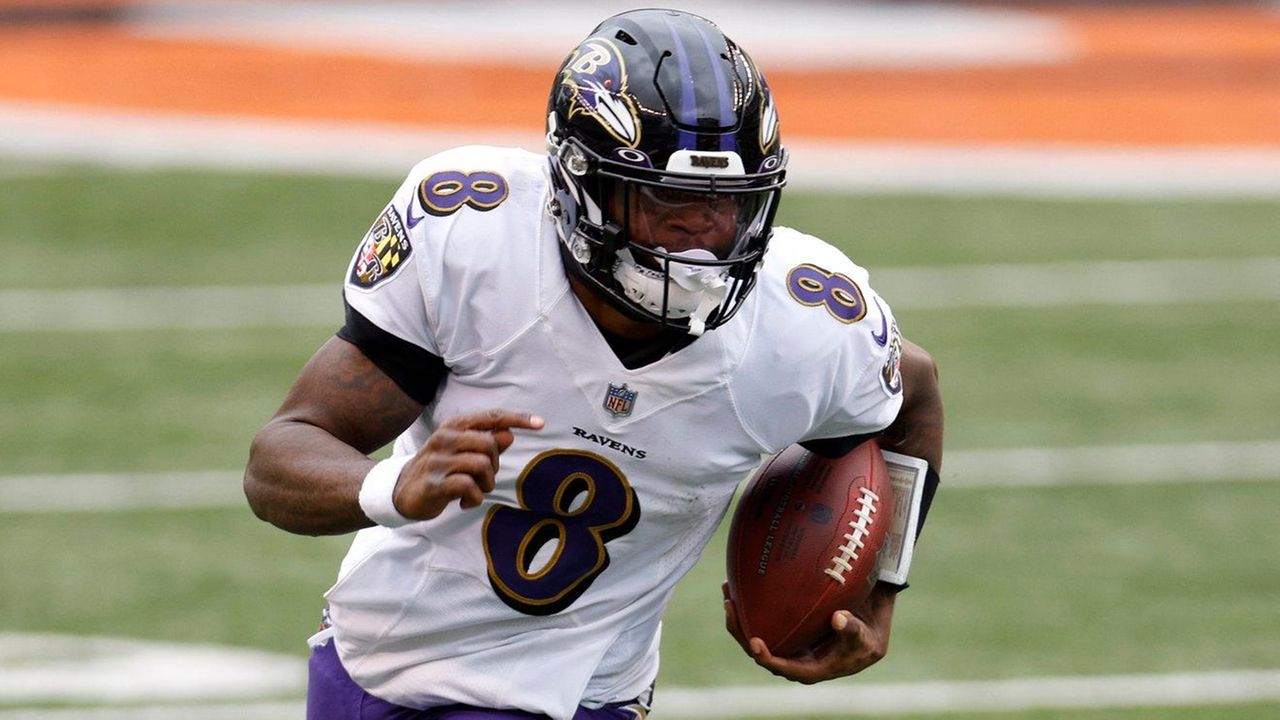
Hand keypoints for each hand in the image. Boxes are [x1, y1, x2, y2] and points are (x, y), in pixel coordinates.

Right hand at [392, 409, 543, 519]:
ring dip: (486, 483)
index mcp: (455, 426)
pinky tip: (465, 503)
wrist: (401, 491)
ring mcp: (438, 460)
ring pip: (481, 465)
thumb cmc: (441, 468)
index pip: (492, 416)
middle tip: (483, 479)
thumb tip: (511, 434)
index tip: (541, 423)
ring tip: (475, 491)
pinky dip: (474, 498)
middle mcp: (445, 438)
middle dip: (495, 465)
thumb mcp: (463, 452)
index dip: (518, 418)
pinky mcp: (434, 483)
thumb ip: (488, 443)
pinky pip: (468, 486)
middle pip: (490, 444)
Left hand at [722, 581, 895, 683]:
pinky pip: (762, 621)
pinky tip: (739, 583)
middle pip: (760, 652)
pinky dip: (750, 605)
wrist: (868, 629)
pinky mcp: (785, 632)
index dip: (768, 658)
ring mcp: (787, 645)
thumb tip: (838, 619)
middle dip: (741, 631)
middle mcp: (794, 659)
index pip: (784, 668)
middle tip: (730, 606)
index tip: (754, 643)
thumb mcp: (865, 636)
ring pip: (755, 634)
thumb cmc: (867, 638)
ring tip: (727, 590)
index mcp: (811, 669)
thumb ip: (852, 630)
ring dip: (739, 616)